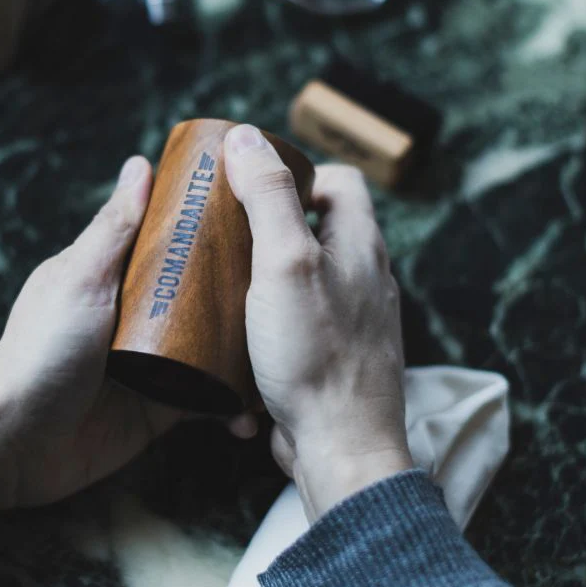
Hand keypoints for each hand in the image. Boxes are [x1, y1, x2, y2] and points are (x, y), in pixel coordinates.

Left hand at [0, 157, 253, 526]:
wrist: (18, 443)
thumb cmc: (41, 350)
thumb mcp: (81, 279)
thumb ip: (114, 228)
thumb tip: (141, 165)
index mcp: (117, 275)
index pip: (172, 239)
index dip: (210, 226)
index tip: (256, 211)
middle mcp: (140, 313)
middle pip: (200, 291)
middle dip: (241, 288)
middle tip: (288, 278)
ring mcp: (155, 360)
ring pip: (212, 343)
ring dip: (245, 344)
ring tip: (289, 337)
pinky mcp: (164, 405)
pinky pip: (208, 397)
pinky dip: (232, 399)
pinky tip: (259, 401)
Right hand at [224, 125, 412, 520]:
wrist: (340, 448)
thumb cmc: (316, 354)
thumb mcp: (286, 263)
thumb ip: (269, 197)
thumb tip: (245, 138)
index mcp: (360, 245)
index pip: (340, 181)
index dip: (298, 174)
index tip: (254, 190)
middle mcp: (362, 277)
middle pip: (318, 227)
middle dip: (270, 225)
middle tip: (227, 234)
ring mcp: (349, 317)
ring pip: (303, 275)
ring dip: (263, 274)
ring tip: (223, 282)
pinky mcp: (330, 352)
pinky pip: (296, 318)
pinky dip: (268, 317)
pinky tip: (239, 331)